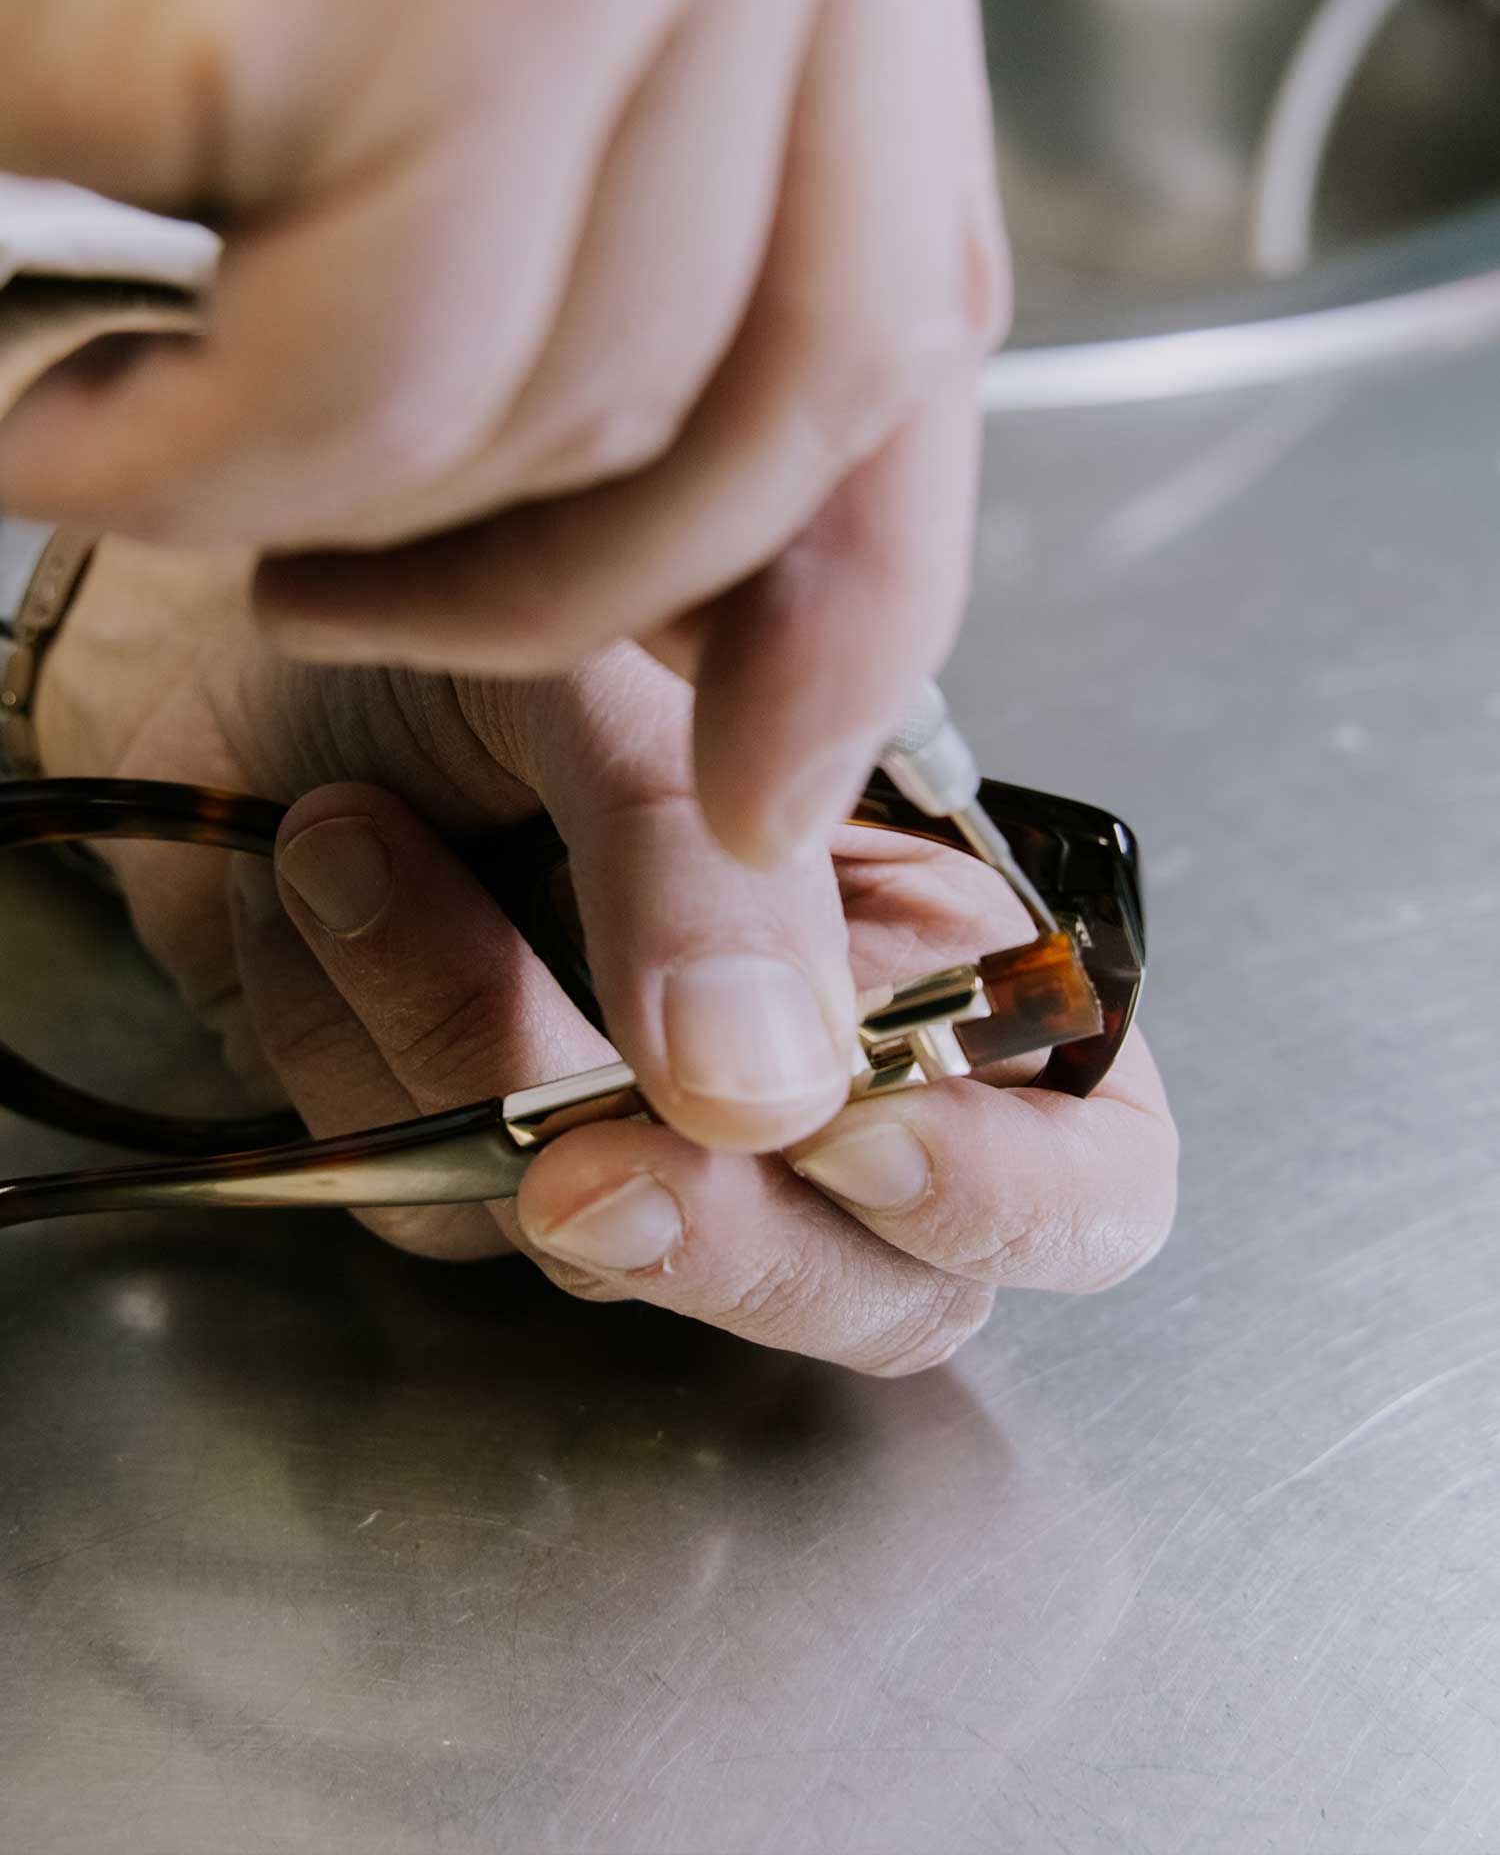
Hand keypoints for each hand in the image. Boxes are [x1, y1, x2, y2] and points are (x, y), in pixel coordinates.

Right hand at [0, 0, 1004, 867]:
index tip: (771, 774)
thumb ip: (615, 210)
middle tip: (327, 586)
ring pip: (554, 416)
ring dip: (296, 498)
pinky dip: (161, 461)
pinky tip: (47, 399)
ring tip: (112, 434)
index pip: (902, 297)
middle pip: (760, 395)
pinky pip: (349, 389)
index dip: (847, 590)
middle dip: (539, 588)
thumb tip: (688, 575)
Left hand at [37, 542, 1175, 1370]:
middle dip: (727, 1240)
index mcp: (928, 937)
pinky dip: (345, 1055)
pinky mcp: (467, 1164)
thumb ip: (715, 880)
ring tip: (352, 839)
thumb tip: (766, 1102)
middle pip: (872, 1291)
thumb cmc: (466, 593)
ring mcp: (638, 1127)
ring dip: (459, 1047)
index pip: (1086, 1164)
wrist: (215, 613)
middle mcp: (810, 1063)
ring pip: (622, 1254)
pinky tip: (308, 887)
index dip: (1006, 1198)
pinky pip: (437, 1215)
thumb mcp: (623, 691)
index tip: (849, 1136)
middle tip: (580, 1150)